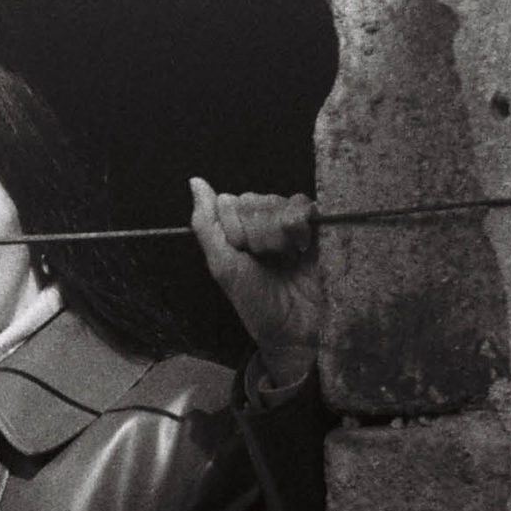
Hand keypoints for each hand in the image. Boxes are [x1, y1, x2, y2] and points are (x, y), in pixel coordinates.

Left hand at [188, 178, 321, 388]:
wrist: (295, 328)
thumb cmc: (256, 302)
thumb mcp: (223, 266)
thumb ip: (205, 224)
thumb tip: (195, 181)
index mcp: (235, 229)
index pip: (227, 202)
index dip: (234, 228)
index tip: (242, 255)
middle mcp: (260, 221)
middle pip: (252, 200)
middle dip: (255, 233)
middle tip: (266, 260)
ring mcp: (287, 223)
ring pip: (276, 202)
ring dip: (277, 234)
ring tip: (285, 258)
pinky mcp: (315, 226)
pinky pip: (303, 205)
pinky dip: (299, 225)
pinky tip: (301, 248)